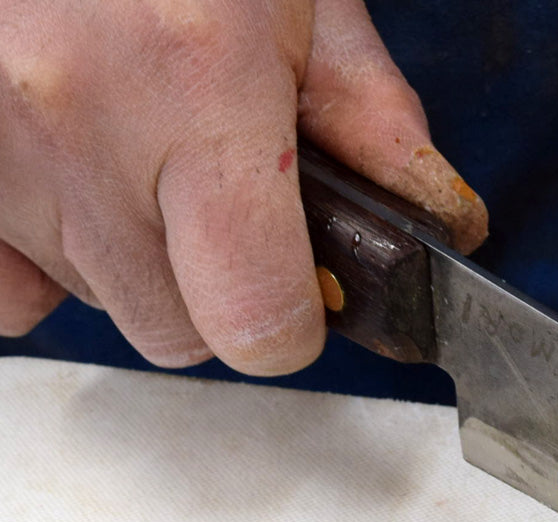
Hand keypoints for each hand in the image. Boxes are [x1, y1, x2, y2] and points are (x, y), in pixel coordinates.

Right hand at [0, 0, 486, 372]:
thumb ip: (371, 119)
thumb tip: (439, 226)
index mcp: (198, 81)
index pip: (255, 320)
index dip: (289, 327)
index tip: (297, 300)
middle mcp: (81, 123)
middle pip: (178, 329)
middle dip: (212, 288)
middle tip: (216, 199)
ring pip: (98, 300)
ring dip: (133, 256)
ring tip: (139, 149)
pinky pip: (8, 295)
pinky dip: (41, 258)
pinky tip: (70, 190)